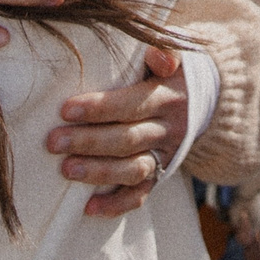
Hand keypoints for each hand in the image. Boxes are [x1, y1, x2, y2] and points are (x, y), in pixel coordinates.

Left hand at [51, 43, 185, 217]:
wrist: (205, 100)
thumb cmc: (170, 72)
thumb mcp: (175, 55)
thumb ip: (164, 52)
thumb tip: (157, 55)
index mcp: (167, 97)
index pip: (132, 104)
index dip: (99, 108)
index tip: (66, 110)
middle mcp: (168, 129)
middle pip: (127, 139)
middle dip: (89, 142)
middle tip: (53, 142)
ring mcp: (165, 155)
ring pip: (133, 169)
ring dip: (99, 172)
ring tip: (67, 169)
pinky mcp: (161, 175)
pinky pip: (140, 195)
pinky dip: (116, 204)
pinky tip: (89, 208)